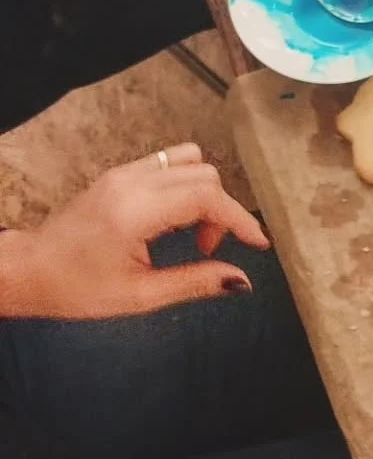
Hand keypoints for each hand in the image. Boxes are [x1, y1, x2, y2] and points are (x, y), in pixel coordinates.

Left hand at [0, 144, 267, 318]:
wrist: (29, 270)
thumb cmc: (78, 289)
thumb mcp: (139, 297)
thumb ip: (194, 283)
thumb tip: (242, 281)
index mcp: (134, 212)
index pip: (206, 195)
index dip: (239, 218)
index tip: (257, 244)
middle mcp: (131, 182)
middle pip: (204, 175)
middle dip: (221, 212)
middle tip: (206, 249)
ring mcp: (123, 172)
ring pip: (189, 161)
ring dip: (204, 193)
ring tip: (191, 232)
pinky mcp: (119, 173)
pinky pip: (169, 163)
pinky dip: (186, 185)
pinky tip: (174, 218)